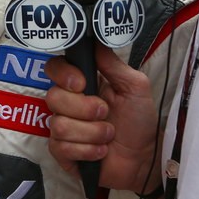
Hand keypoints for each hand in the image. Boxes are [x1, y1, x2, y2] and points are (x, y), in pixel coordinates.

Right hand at [44, 45, 162, 194]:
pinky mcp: (63, 153)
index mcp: (83, 84)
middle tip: (105, 113)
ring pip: (59, 125)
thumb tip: (95, 40)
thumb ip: (112, 64)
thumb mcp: (134, 86)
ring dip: (91, 132)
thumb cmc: (140, 122)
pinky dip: (87, 150)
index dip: (63, 74)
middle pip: (53, 96)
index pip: (55, 68)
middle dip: (84, 108)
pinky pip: (61, 147)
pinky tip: (101, 151)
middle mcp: (69, 104)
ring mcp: (63, 129)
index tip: (82, 83)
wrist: (145, 158)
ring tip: (108, 135)